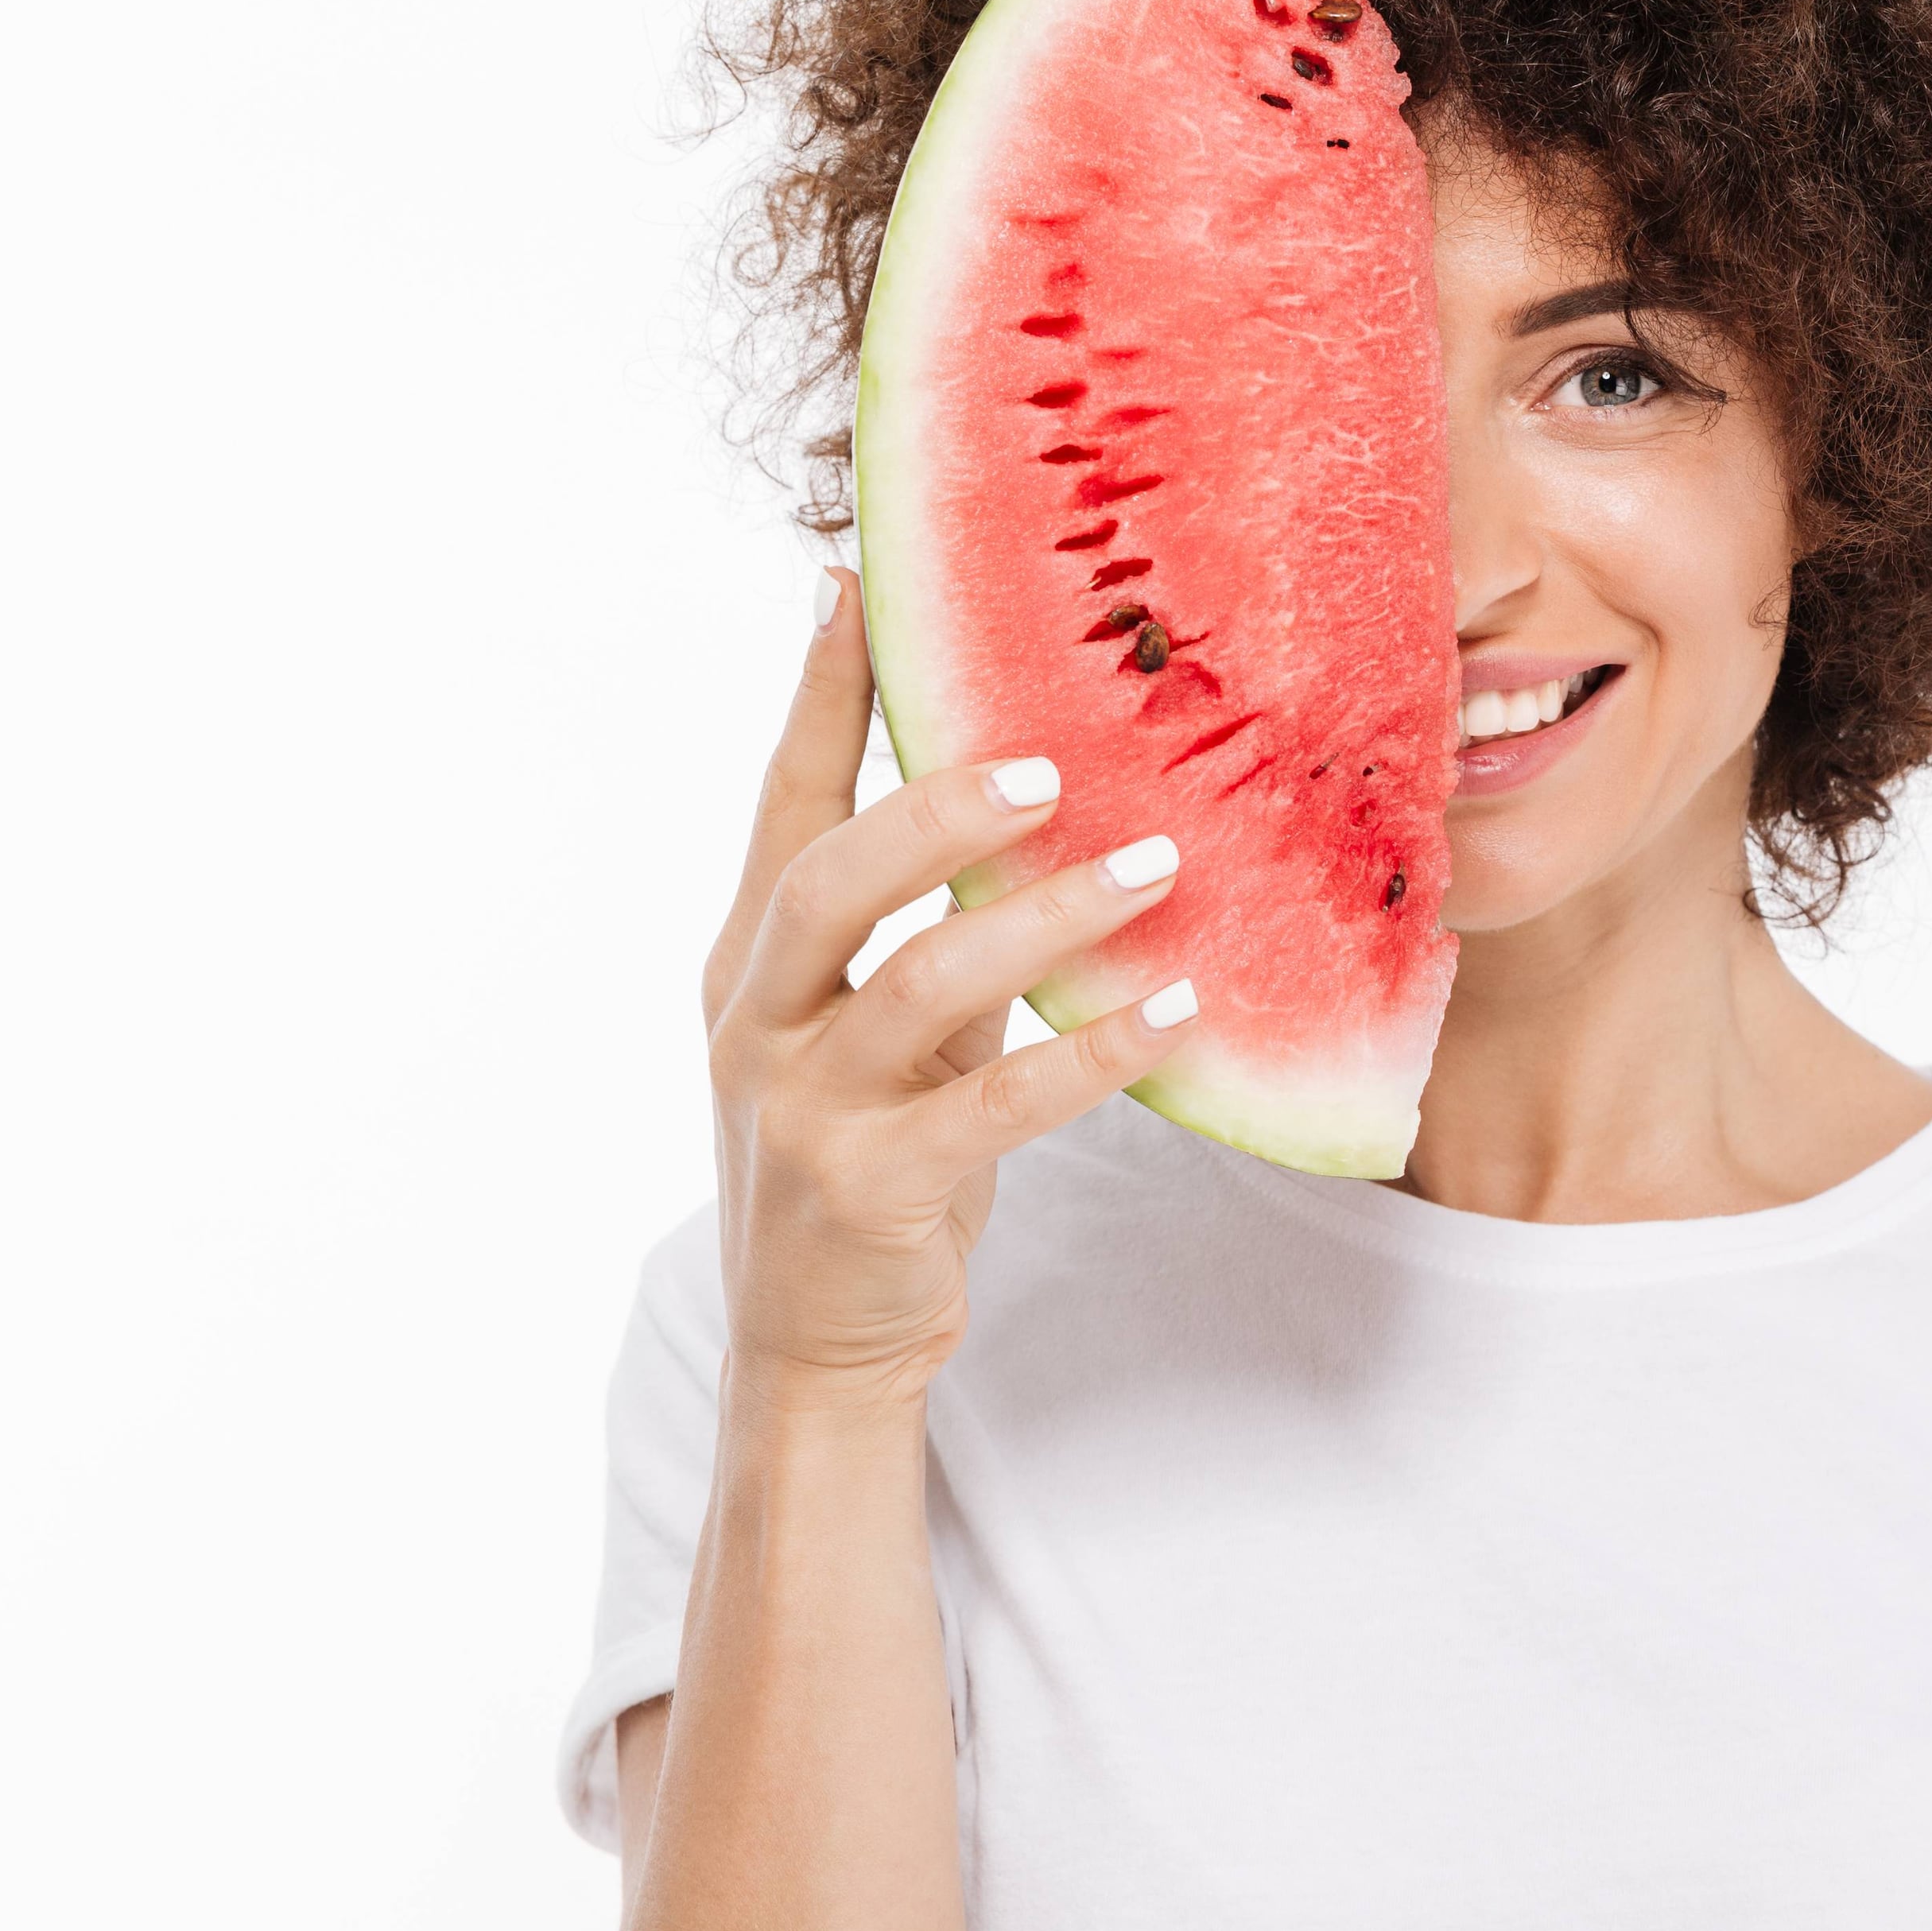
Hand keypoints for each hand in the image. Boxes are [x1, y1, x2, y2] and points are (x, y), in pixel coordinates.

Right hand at [697, 566, 1198, 1410]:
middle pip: (830, 877)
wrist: (815, 1347)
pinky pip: (996, 1103)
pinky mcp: (869, 1189)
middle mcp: (760, 1019)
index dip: (818, 694)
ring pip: (922, 981)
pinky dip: (1094, 1051)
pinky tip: (1179, 1010)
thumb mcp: (883, 1029)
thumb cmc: (872, 1157)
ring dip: (1048, 917)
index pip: (782, 800)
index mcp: (752, 958)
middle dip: (936, 809)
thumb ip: (929, 927)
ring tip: (1156, 864)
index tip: (855, 584)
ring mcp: (803, 1107)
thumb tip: (1034, 804)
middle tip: (1047, 762)